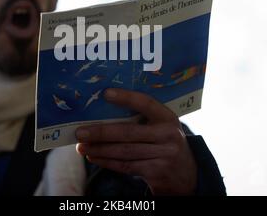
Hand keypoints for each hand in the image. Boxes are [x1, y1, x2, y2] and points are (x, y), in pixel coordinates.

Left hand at [75, 88, 197, 194]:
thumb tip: (103, 111)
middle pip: (129, 133)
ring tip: (82, 146)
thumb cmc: (165, 143)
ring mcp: (163, 155)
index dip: (126, 97)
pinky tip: (94, 156)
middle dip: (101, 132)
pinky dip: (107, 162)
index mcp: (168, 117)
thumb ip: (143, 119)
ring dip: (99, 149)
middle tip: (80, 132)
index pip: (146, 103)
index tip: (105, 93)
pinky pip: (126, 166)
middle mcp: (168, 135)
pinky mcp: (156, 172)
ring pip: (124, 151)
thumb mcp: (162, 127)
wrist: (187, 174)